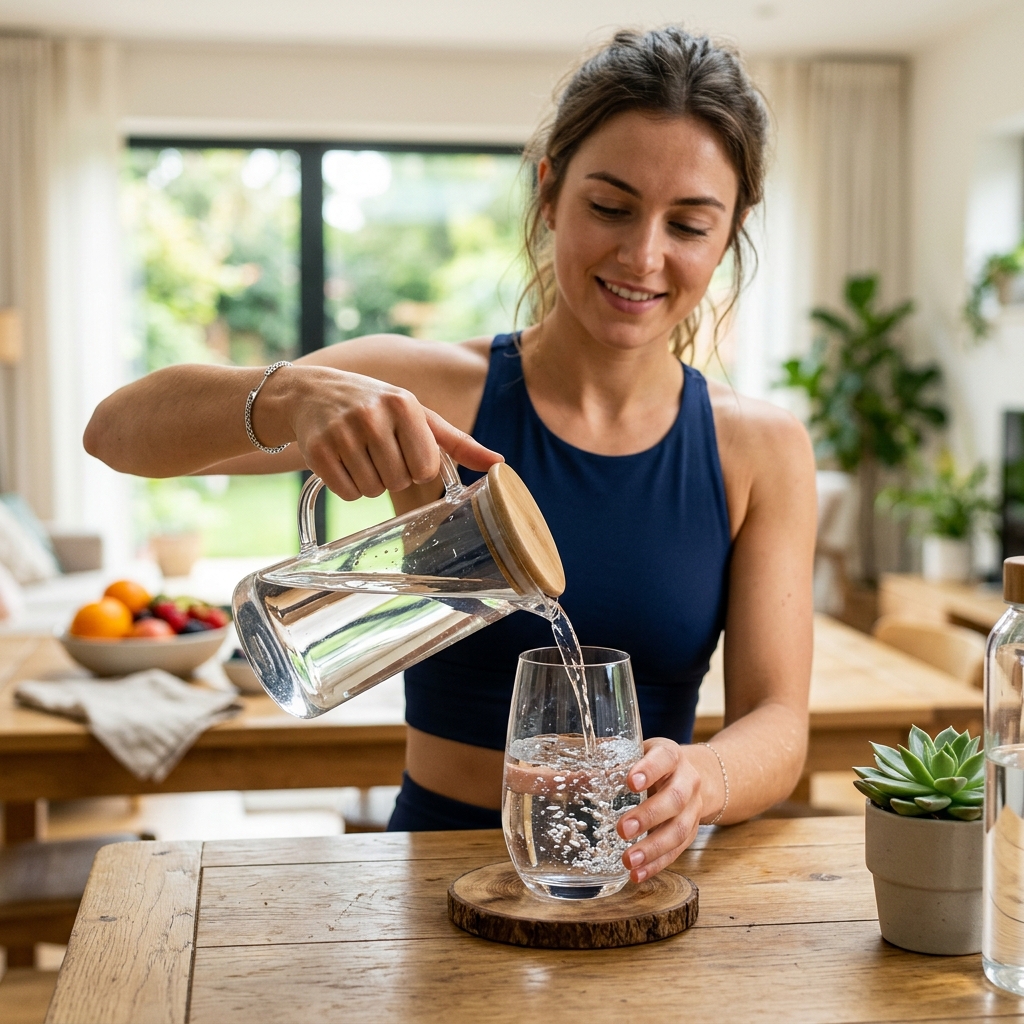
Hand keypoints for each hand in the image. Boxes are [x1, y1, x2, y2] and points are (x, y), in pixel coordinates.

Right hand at [268, 366, 502, 499]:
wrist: (314, 393)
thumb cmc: (378, 406)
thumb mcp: (419, 416)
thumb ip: (459, 442)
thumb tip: (500, 464)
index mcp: (404, 405)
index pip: (426, 468)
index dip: (418, 467)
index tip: (405, 450)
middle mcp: (372, 416)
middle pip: (400, 481)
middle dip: (393, 475)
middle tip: (379, 451)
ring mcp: (342, 433)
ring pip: (372, 491)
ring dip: (371, 482)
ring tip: (361, 455)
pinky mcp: (317, 451)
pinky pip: (347, 493)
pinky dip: (348, 487)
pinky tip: (342, 462)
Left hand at [617, 737, 703, 882]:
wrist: (690, 775)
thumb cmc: (652, 763)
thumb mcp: (636, 752)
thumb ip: (608, 761)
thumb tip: (566, 776)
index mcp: (670, 755)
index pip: (664, 758)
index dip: (650, 770)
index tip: (631, 782)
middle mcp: (687, 780)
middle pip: (674, 799)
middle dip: (648, 816)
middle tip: (622, 829)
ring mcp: (693, 808)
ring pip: (679, 830)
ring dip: (653, 848)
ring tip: (628, 861)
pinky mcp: (691, 832)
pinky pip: (677, 850)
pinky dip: (657, 864)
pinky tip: (637, 874)